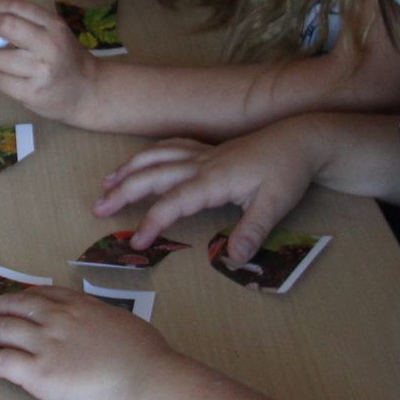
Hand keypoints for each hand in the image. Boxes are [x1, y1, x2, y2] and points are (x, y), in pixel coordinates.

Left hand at [0, 0, 96, 124]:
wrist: (89, 92)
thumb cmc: (67, 59)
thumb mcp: (57, 33)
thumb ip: (30, 23)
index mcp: (54, 26)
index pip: (17, 7)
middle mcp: (49, 45)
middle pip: (6, 26)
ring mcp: (40, 71)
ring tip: (12, 65)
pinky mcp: (32, 93)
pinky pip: (0, 80)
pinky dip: (2, 79)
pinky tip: (16, 80)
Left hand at [0, 286, 176, 399]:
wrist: (144, 381)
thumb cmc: (145, 357)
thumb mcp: (123, 323)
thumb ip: (103, 321)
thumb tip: (101, 327)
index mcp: (80, 305)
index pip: (41, 294)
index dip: (21, 297)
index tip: (12, 299)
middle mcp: (56, 318)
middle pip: (14, 306)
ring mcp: (44, 343)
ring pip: (1, 328)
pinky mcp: (37, 372)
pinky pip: (1, 362)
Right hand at [94, 122, 319, 261]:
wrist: (301, 139)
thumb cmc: (288, 172)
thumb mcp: (275, 206)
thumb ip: (252, 232)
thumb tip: (232, 259)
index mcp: (213, 179)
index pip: (172, 202)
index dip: (151, 222)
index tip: (136, 242)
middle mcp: (201, 163)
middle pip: (152, 175)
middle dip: (123, 192)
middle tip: (97, 208)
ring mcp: (202, 153)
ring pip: (156, 156)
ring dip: (128, 169)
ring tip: (106, 184)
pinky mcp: (208, 149)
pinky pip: (169, 147)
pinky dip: (148, 154)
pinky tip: (140, 162)